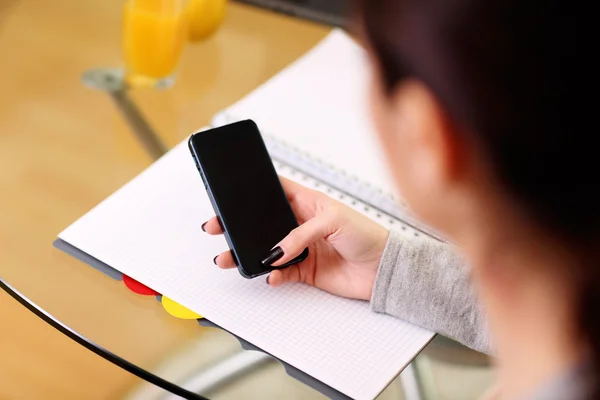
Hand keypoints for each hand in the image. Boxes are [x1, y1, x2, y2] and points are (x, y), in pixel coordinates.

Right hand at [202, 177, 388, 300]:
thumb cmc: (367, 234)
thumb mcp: (333, 222)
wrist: (383, 269)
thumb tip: (276, 249)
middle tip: (218, 228)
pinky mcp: (305, 270)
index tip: (231, 194)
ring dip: (248, 254)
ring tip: (230, 258)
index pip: (275, 192)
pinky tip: (271, 276)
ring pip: (266, 250)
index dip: (253, 191)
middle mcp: (300, 224)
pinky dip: (273, 276)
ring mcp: (301, 248)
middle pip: (262, 223)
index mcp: (308, 202)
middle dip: (239, 226)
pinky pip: (281, 273)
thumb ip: (300, 234)